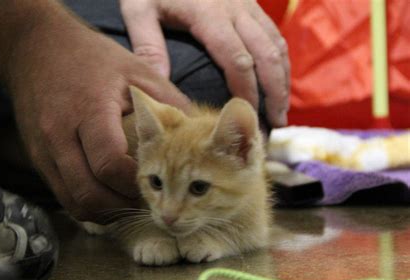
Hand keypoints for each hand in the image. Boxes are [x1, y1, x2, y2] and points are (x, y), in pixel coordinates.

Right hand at [2, 6, 189, 221]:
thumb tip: (199, 132)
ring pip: (74, 202)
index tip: (155, 181)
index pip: (110, 165)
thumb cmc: (91, 58)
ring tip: (127, 201)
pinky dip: (87, 203)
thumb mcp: (135, 70)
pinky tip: (106, 195)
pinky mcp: (36, 158)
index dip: (136, 182)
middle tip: (145, 200)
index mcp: (90, 111)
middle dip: (123, 205)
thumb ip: (168, 102)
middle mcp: (61, 135)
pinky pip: (62, 195)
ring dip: (105, 211)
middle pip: (90, 193)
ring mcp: (44, 150)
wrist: (35, 48)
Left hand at [120, 0, 289, 126]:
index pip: (238, 61)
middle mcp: (235, 9)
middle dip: (275, 91)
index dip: (247, 92)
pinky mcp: (250, 2)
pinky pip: (274, 33)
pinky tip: (278, 79)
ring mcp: (247, 4)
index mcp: (209, 14)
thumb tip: (161, 84)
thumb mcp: (139, 7)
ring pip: (276, 44)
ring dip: (283, 78)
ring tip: (282, 109)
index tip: (248, 119)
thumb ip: (148, 45)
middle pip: (267, 55)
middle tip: (275, 123)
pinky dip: (280, 60)